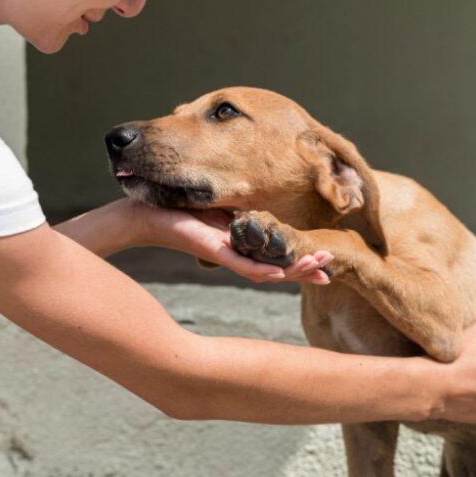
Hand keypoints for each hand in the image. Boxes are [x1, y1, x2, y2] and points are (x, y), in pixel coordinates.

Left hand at [128, 200, 332, 283]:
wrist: (144, 214)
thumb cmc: (177, 208)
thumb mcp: (219, 205)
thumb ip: (241, 208)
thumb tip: (262, 201)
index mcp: (240, 243)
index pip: (277, 256)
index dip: (301, 261)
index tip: (327, 263)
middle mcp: (236, 253)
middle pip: (276, 267)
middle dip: (305, 268)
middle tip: (331, 269)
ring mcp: (225, 254)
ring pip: (264, 270)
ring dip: (293, 271)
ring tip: (320, 269)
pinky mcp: (211, 250)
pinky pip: (240, 264)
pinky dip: (261, 270)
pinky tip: (281, 275)